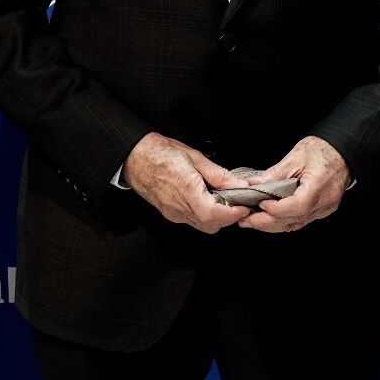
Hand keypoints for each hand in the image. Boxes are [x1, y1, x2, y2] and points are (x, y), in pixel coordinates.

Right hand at [123, 133, 252, 233]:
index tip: (244, 206)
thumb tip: (239, 185)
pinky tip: (209, 200)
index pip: (213, 214)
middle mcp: (178, 206)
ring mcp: (173, 212)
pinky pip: (191, 220)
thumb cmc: (161, 153)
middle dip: (228, 218)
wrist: (134, 157)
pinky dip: (205, 215)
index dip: (233, 214)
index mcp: (187, 190)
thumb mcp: (196, 157)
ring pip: (202, 226)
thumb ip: (219, 174)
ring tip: (225, 200)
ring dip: (217, 218)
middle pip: (210, 225)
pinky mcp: (169, 213)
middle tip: (238, 203)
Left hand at [235, 136, 350, 233]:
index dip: (276, 209)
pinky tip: (271, 218)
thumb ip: (275, 173)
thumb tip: (254, 184)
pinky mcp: (324, 209)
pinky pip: (302, 220)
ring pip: (297, 224)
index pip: (297, 206)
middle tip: (246, 220)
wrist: (344, 150)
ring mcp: (326, 207)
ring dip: (273, 224)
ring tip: (253, 220)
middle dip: (267, 222)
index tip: (259, 204)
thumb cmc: (324, 150)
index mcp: (320, 185)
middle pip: (294, 220)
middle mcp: (325, 201)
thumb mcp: (297, 156)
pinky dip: (285, 220)